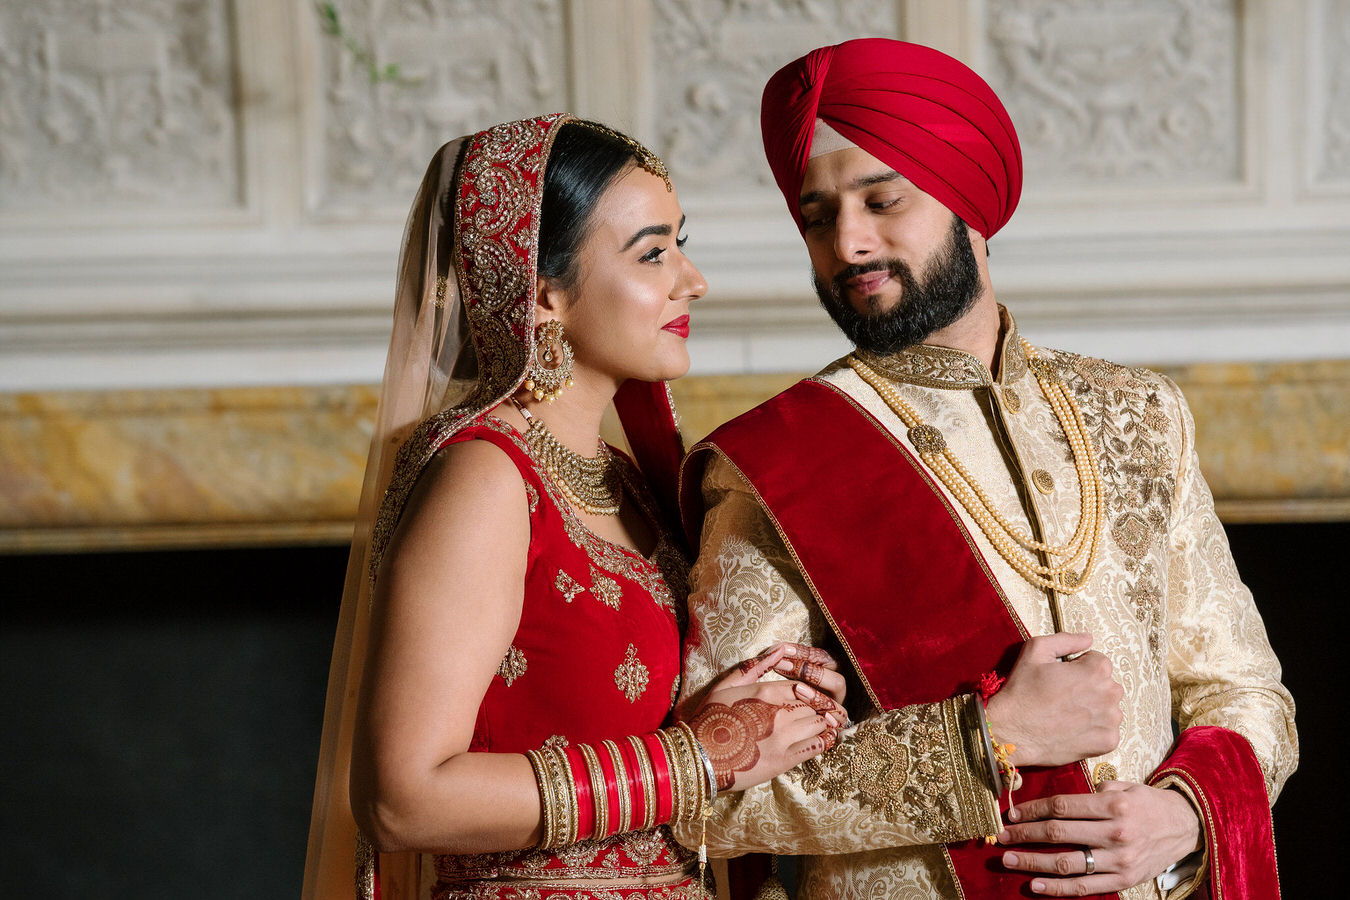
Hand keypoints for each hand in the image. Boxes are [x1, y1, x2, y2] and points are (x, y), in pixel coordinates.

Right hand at [684, 644, 846, 791]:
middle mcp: (779, 713)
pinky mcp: (784, 760)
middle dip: (816, 707)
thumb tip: (778, 650)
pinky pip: (816, 747)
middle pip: (814, 704)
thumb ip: (754, 668)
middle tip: (817, 711)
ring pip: (819, 724)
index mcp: (764, 692)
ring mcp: (784, 738)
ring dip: (821, 723)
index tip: (807, 697)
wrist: (698, 758)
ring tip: (820, 724)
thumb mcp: (725, 687)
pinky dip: (824, 741)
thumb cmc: (708, 719)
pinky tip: (824, 739)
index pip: (803, 686)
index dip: (808, 691)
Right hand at [984, 632, 1122, 766]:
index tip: (1062, 678)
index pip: (1099, 662)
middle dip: (1089, 687)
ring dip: (1094, 709)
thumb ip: (1065, 640)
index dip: (1078, 668)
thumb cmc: (1022, 691)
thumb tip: (1088, 638)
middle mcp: (1109, 693)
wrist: (1013, 732)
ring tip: (1068, 714)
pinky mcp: (1109, 741)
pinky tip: (1074, 729)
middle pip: (1106, 685)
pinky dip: (1095, 731)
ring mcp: (1111, 719)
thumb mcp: (1035, 650)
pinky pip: (1109, 731)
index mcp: (1096, 669)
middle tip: (1063, 696)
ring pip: (1109, 708)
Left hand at [998, 782, 1203, 895]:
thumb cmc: (1148, 804)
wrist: (1185, 827)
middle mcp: (1115, 833)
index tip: (1011, 814)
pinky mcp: (1123, 880)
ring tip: (1009, 860)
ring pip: (1068, 863)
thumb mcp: (1124, 786)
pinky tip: (1035, 885)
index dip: (1032, 810)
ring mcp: (1119, 860)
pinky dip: (1058, 888)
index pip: (1062, 807)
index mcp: (1113, 805)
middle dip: (1025, 835)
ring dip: (1034, 862)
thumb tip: (1058, 800)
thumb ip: (1093, 791)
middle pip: (1059, 833)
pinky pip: (1085, 887)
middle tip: (1001, 837)